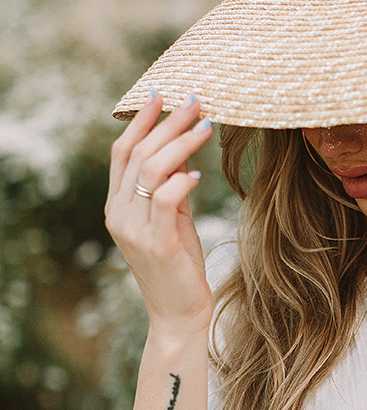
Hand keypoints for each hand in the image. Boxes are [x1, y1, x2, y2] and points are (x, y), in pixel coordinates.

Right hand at [105, 91, 214, 335]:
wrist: (180, 314)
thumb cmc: (180, 265)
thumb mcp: (174, 219)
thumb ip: (172, 186)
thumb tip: (185, 146)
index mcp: (117, 205)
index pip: (122, 153)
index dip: (141, 121)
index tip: (163, 95)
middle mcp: (119, 214)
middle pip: (137, 154)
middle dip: (167, 124)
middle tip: (195, 102)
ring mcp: (134, 230)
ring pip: (152, 171)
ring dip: (180, 144)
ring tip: (206, 127)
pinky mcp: (156, 244)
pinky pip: (166, 200)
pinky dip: (182, 181)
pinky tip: (200, 174)